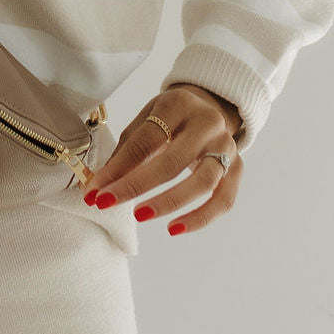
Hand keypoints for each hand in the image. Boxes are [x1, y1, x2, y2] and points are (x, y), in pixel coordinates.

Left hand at [82, 83, 244, 236]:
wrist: (210, 106)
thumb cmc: (171, 117)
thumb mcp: (146, 119)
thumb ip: (127, 151)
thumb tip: (100, 186)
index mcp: (179, 105)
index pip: (147, 139)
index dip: (119, 167)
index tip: (96, 190)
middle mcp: (208, 124)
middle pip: (172, 161)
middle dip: (136, 185)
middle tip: (108, 203)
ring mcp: (226, 147)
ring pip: (203, 182)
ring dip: (169, 203)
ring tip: (139, 215)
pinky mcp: (237, 168)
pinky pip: (224, 200)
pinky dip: (201, 218)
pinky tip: (175, 228)